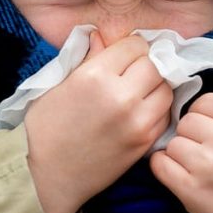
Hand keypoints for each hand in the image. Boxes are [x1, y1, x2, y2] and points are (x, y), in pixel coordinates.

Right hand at [24, 31, 173, 212]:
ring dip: (156, 86)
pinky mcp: (145, 141)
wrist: (49, 176)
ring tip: (139, 91)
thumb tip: (101, 35)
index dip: (130, 48)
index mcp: (95, 76)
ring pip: (166, 88)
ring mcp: (137, 121)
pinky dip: (158, 109)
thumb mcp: (58, 85)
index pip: (134, 45)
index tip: (124, 55)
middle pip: (155, 65)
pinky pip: (166, 114)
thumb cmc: (46, 129)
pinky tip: (141, 111)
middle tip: (133, 73)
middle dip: (145, 65)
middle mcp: (121, 96)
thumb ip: (86, 59)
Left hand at [149, 66, 212, 212]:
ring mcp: (208, 165)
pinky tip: (182, 177)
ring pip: (173, 143)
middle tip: (209, 153)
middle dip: (193, 135)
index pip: (204, 101)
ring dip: (181, 154)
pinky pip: (160, 166)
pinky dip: (165, 169)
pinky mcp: (192, 192)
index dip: (207, 117)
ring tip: (201, 168)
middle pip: (186, 121)